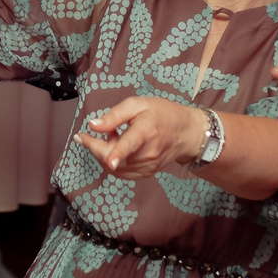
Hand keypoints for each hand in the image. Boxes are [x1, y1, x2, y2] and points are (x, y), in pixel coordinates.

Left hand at [76, 95, 207, 179]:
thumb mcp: (137, 105)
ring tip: (114, 136)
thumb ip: (114, 115)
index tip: (110, 162)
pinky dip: (113, 162)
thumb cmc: (162, 114)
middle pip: (112, 158)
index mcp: (145, 131)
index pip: (130, 144)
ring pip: (113, 167)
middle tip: (92, 133)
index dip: (118, 154)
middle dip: (95, 147)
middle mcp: (147, 152)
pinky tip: (118, 148)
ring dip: (105, 153)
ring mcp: (147, 166)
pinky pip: (121, 172)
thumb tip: (93, 125)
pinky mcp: (146, 173)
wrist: (186, 132)